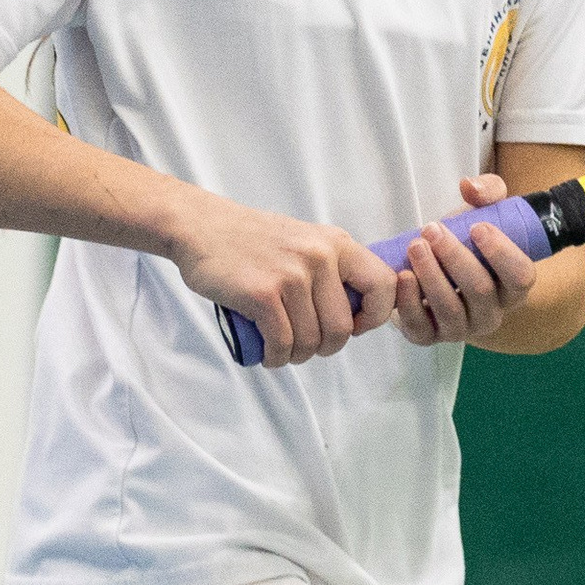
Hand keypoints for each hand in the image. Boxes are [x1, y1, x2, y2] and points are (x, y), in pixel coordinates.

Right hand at [169, 193, 398, 369]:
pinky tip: (269, 354)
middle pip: (342, 328)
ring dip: (296, 356)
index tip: (352, 327)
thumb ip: (332, 269)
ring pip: (310, 341)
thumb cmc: (252, 240)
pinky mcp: (262, 294)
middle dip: (324, 348)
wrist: (201, 227)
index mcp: (336, 244)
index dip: (374, 317)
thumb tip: (356, 312)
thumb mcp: (305, 240)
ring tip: (282, 349)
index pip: (383, 286)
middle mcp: (319, 257)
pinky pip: (282, 343)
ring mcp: (291, 275)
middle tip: (305, 345)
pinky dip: (276, 357)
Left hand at [392, 175, 537, 349]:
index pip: (521, 276)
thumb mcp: (484, 212)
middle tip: (432, 230)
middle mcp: (493, 313)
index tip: (477, 227)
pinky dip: (409, 302)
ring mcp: (462, 329)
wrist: (436, 270)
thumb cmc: (467, 241)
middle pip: (480, 290)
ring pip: (450, 309)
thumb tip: (469, 186)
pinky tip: (403, 276)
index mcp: (514, 286)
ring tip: (415, 246)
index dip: (502, 253)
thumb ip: (487, 191)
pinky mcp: (430, 336)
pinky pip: (421, 327)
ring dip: (431, 276)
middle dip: (455, 258)